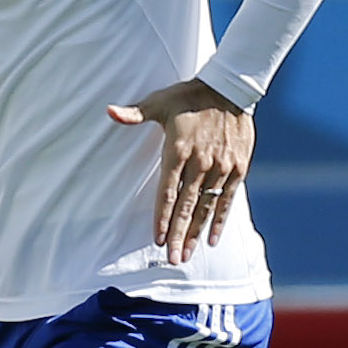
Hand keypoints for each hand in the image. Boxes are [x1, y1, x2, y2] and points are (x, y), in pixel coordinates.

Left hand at [107, 79, 253, 262]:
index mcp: (178, 151)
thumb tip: (110, 111)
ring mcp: (221, 168)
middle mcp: (200, 163)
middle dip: (179, 235)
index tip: (158, 239)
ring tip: (188, 255)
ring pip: (206, 208)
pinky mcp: (238, 169)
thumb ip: (135, 113)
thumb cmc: (189, 96)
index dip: (162, 217)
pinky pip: (227, 200)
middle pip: (186, 206)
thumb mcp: (160, 102)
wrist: (230, 88)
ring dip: (196, 233)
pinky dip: (219, 220)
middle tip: (173, 259)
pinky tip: (212, 240)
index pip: (167, 192)